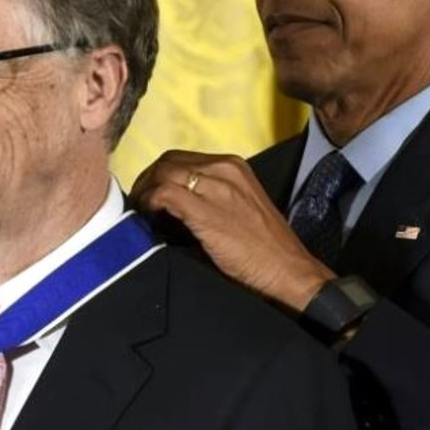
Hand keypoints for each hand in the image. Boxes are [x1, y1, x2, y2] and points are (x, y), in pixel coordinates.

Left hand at [130, 150, 334, 312]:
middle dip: (147, 182)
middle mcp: (225, 169)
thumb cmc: (264, 248)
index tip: (150, 196)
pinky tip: (152, 221)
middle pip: (167, 162)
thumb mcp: (239, 206)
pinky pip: (164, 194)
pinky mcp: (208, 211)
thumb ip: (210, 195)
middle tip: (140, 205)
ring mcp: (217, 188)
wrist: (288, 271)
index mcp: (233, 166)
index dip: (158, 176)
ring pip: (162, 174)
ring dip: (145, 193)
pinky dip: (150, 204)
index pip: (181, 159)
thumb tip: (170, 201)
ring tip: (143, 215)